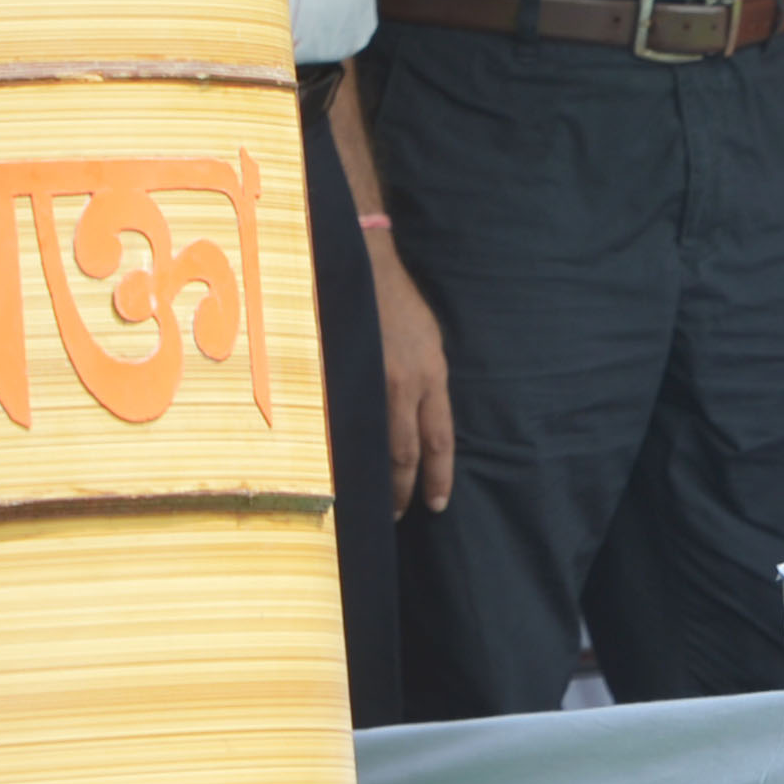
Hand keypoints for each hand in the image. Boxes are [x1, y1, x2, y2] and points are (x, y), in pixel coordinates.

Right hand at [368, 234, 457, 509]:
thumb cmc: (402, 305)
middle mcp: (405, 385)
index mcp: (431, 376)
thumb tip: (424, 419)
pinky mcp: (345, 374)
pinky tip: (347, 467)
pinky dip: (351, 448)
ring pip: (377, 443)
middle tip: (400, 515)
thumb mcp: (430, 343)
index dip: (438, 476)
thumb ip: (428, 382)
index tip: (437, 503)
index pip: (438, 440)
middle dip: (404, 489)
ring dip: (378, 477)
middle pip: (406, 452)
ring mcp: (372, 381)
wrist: (366, 268)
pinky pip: (350, 421)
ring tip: (375, 502)